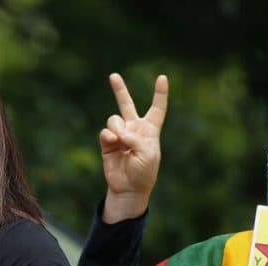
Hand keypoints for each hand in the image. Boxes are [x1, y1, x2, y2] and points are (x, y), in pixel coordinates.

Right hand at [100, 73, 168, 222]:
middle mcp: (134, 129)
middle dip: (119, 90)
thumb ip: (135, 139)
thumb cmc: (144, 172)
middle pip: (126, 105)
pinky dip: (109, 136)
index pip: (157, 108)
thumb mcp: (148, 154)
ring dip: (117, 127)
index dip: (160, 93)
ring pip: (114, 119)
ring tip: (120, 140)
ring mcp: (119, 135)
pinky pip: (105, 132)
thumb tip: (117, 132)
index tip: (162, 78)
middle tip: (113, 76)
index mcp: (150, 130)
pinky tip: (113, 143)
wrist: (129, 188)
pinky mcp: (107, 144)